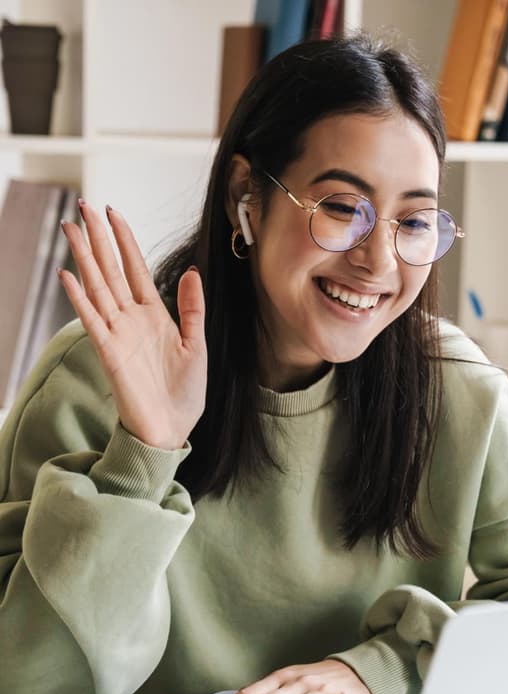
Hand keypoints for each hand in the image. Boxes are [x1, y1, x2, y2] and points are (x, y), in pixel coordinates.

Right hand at [58, 201, 206, 449]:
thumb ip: (192, 309)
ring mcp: (118, 334)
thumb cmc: (184, 394)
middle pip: (111, 270)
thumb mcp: (196, 345)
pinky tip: (67, 275)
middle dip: (98, 238)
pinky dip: (79, 298)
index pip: (136, 268)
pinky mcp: (109, 353)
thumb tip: (192, 272)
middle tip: (84, 205)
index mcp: (154, 316)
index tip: (114, 211)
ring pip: (97, 287)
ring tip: (71, 228)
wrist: (171, 430)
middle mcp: (132, 320)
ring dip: (84, 257)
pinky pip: (92, 320)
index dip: (125, 240)